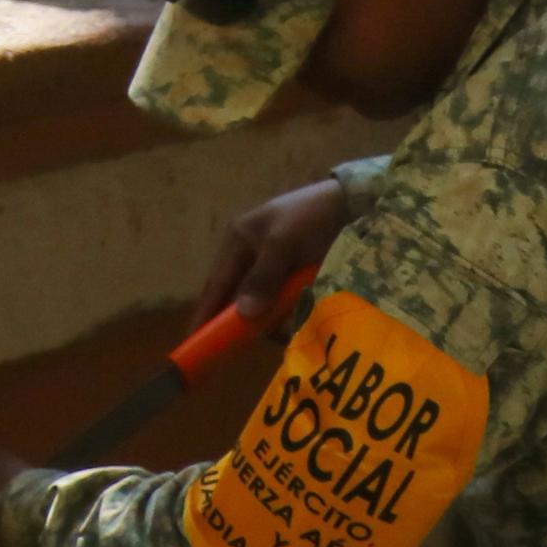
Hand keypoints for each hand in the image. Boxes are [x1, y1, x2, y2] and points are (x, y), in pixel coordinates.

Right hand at [195, 177, 352, 327]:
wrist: (352, 203)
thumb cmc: (309, 217)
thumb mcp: (283, 243)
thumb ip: (263, 278)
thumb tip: (243, 314)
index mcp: (238, 242)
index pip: (216, 284)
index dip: (206, 312)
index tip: (194, 340)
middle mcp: (251, 256)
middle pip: (239, 297)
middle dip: (244, 320)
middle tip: (248, 343)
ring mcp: (274, 267)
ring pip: (264, 303)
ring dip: (273, 319)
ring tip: (286, 331)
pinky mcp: (296, 275)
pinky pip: (286, 302)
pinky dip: (291, 314)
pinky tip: (301, 320)